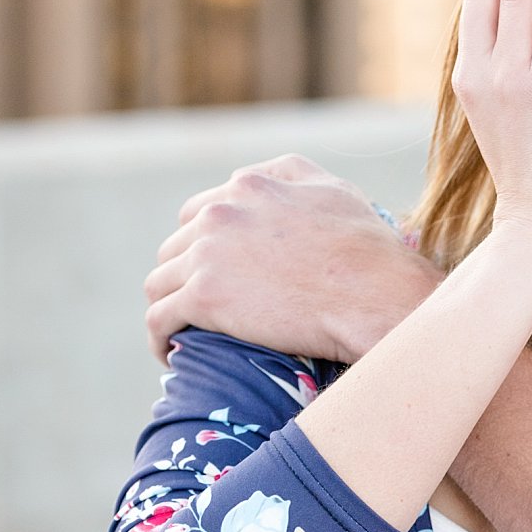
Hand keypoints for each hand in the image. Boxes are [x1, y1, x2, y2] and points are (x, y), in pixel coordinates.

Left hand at [144, 155, 442, 364]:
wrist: (373, 294)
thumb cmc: (367, 249)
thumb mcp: (333, 190)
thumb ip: (292, 177)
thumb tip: (271, 182)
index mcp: (250, 186)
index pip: (200, 212)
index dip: (203, 244)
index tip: (213, 272)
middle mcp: (221, 212)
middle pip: (176, 247)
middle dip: (184, 276)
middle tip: (199, 309)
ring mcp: (208, 254)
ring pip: (159, 282)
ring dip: (167, 306)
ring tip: (179, 333)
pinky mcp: (204, 297)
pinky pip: (159, 318)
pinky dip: (158, 336)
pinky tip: (169, 354)